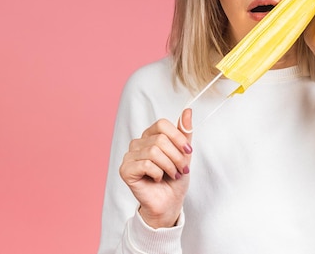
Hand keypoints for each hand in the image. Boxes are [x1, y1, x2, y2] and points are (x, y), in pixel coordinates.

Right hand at [119, 109, 192, 227]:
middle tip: (181, 169)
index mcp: (150, 136)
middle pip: (160, 139)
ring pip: (153, 152)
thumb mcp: (184, 154)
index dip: (178, 137)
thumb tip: (188, 111)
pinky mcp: (125, 170)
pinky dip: (157, 173)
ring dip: (169, 166)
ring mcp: (129, 156)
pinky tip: (157, 179)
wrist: (169, 202)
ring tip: (172, 175)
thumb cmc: (174, 179)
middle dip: (176, 156)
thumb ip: (184, 133)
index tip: (188, 151)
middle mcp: (138, 143)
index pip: (162, 124)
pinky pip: (146, 164)